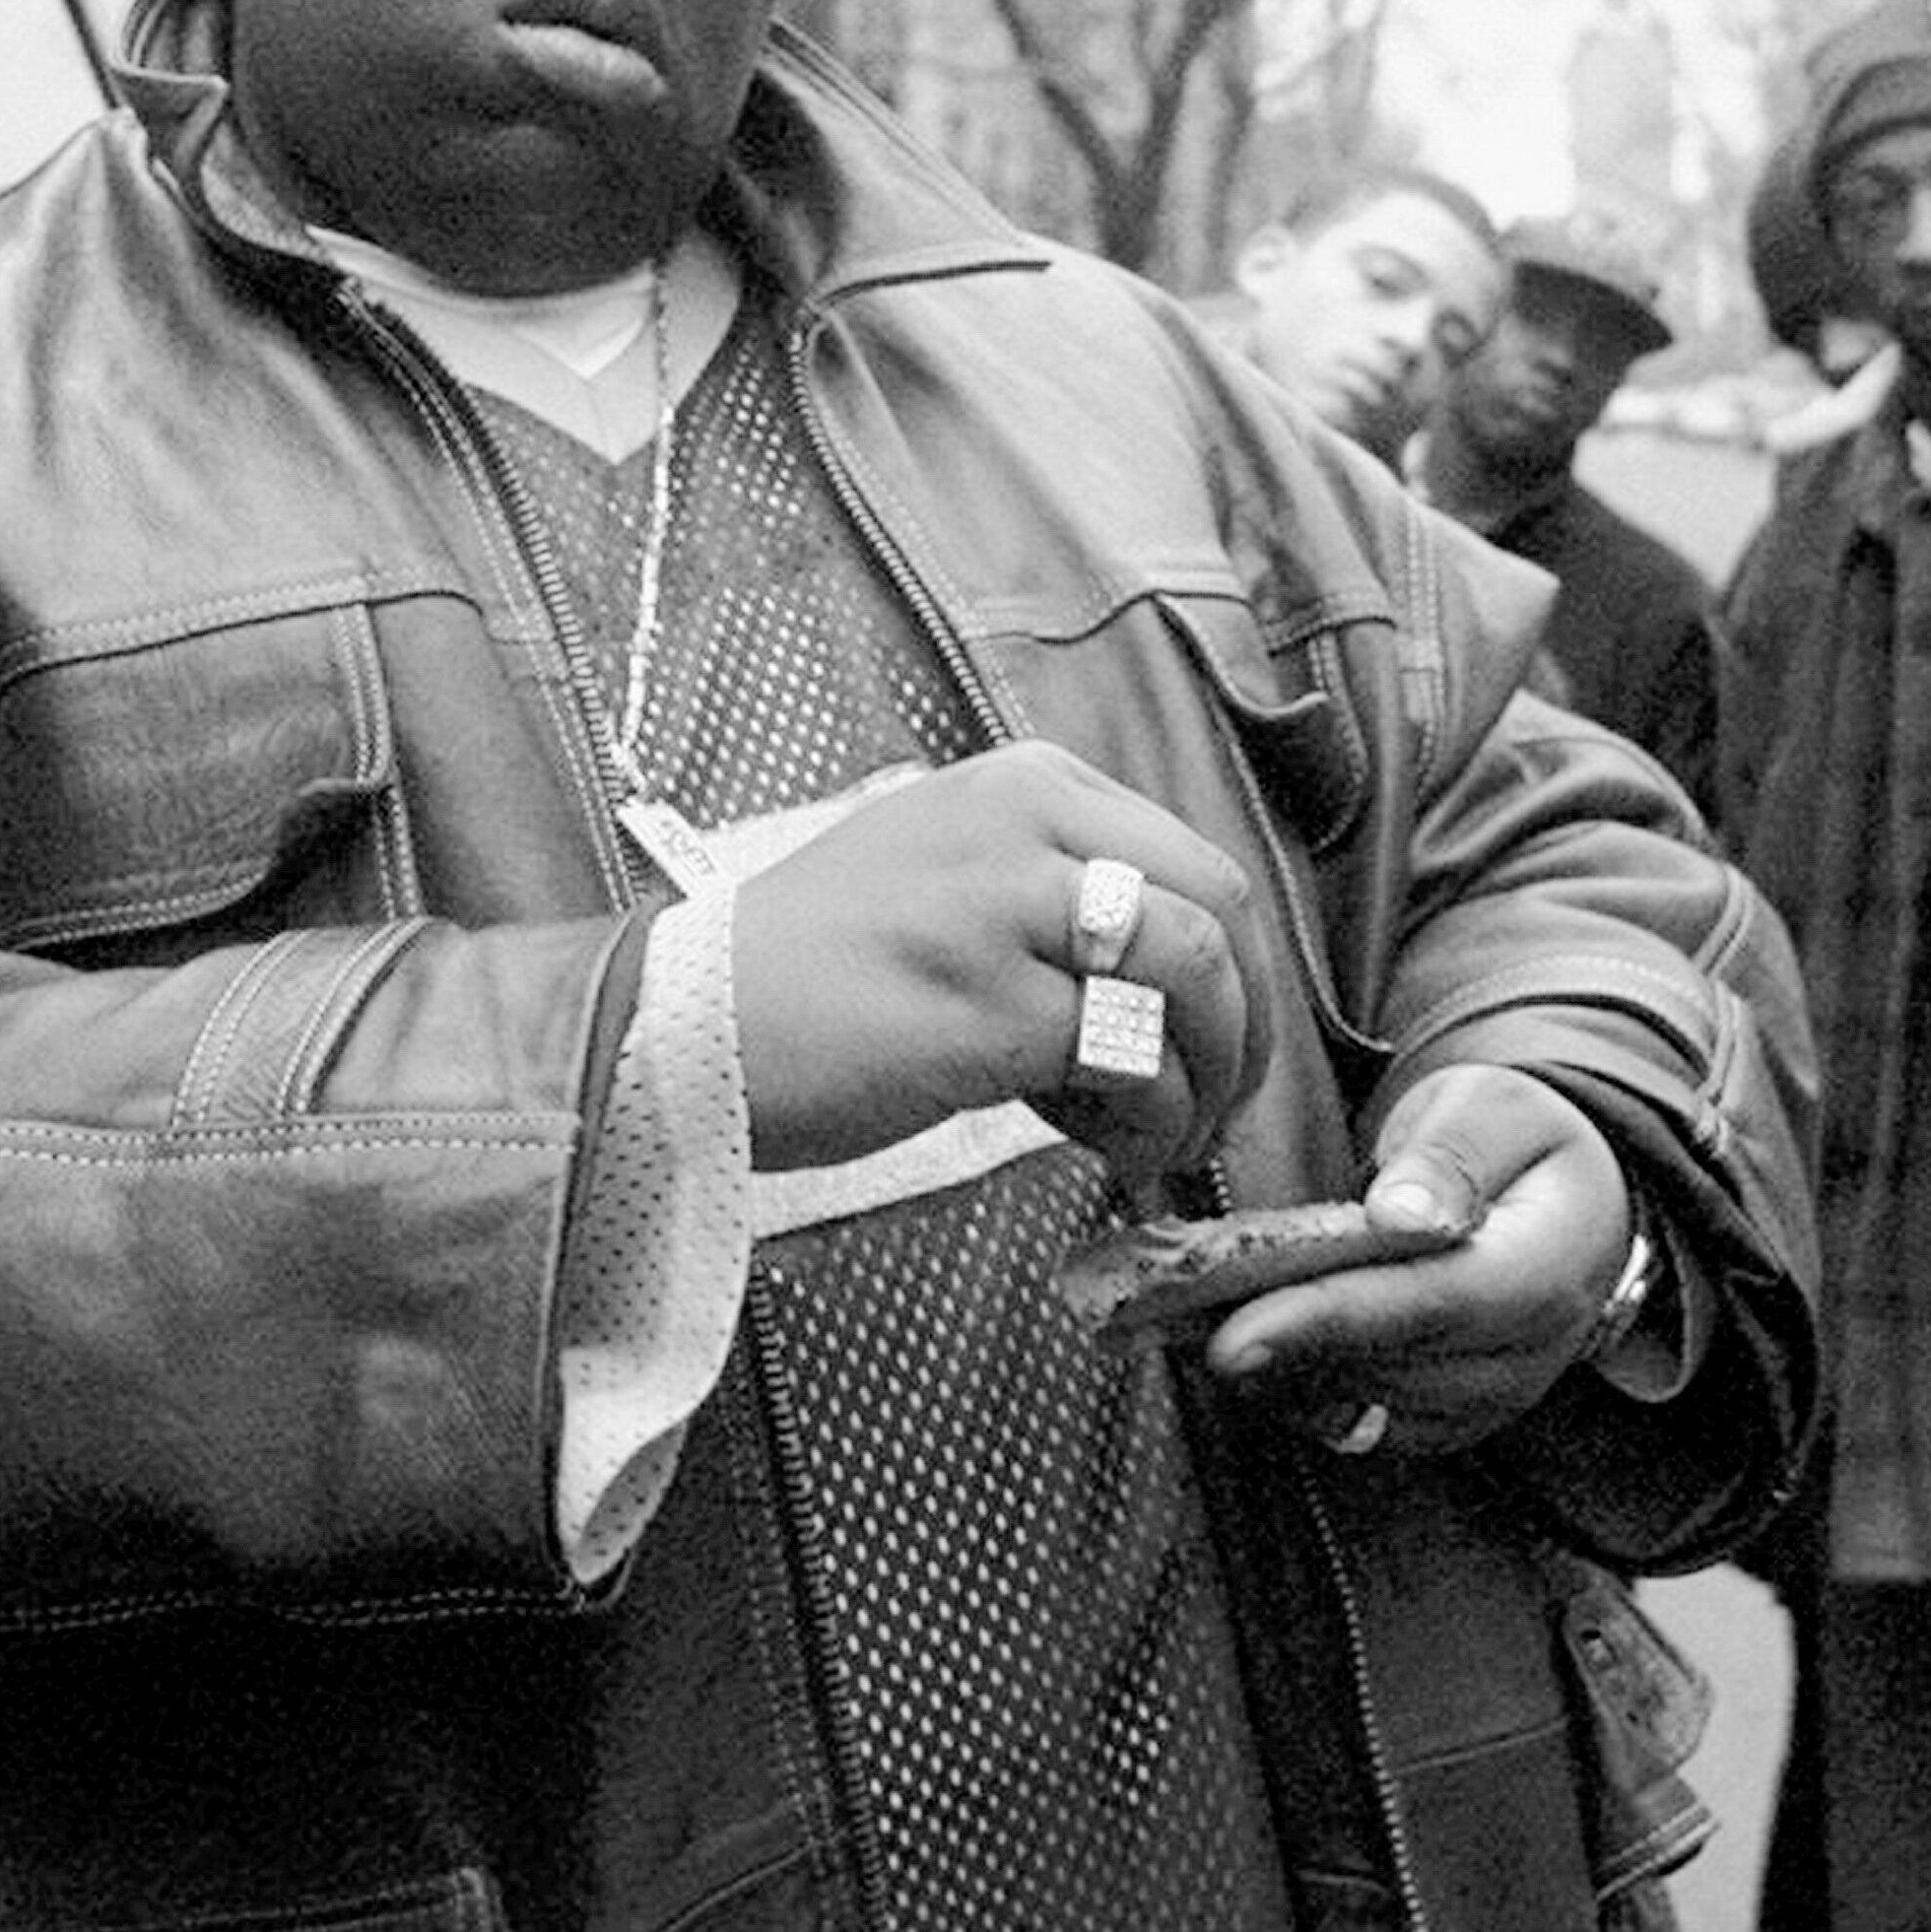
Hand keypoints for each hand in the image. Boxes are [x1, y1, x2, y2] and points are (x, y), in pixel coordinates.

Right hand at [727, 742, 1262, 1179]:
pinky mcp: (989, 1006)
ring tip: (1165, 1138)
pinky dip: (1146, 1120)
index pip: (1194, 860)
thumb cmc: (815, 971)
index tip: (1218, 1040)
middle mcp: (1024, 821)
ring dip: (1207, 1078)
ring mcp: (1007, 908)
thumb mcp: (948, 873)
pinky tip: (1104, 1149)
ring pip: (1192, 977)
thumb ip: (1056, 894)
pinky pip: (1132, 1062)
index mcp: (1023, 782)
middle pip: (1217, 908)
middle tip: (1221, 1100)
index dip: (1234, 966)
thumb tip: (1175, 983)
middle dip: (1245, 1020)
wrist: (685, 1025)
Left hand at [1198, 1064, 1640, 1455]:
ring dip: (1277, 1368)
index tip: (1234, 1335)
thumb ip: (1450, 1156)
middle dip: (1276, 1342)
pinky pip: (1364, 1423)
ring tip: (1192, 1320)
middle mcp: (1527, 1353)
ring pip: (1366, 1402)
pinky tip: (1250, 1345)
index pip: (1430, 1306)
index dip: (1328, 1322)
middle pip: (1385, 1364)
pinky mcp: (1451, 1419)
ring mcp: (1492, 1399)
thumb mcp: (1491, 1111)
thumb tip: (1401, 1213)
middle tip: (1169, 1311)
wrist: (1568, 1205)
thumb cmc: (1518, 1143)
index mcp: (1548, 1267)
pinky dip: (1298, 1389)